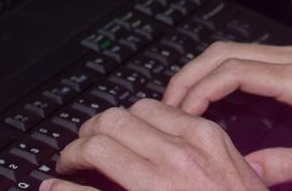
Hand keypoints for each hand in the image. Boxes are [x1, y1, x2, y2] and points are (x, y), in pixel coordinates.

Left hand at [41, 98, 265, 190]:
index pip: (148, 108)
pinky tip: (54, 188)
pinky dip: (64, 190)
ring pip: (98, 145)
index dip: (123, 118)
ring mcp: (156, 183)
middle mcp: (178, 154)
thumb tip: (173, 139)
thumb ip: (207, 151)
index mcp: (204, 138)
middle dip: (92, 130)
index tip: (114, 131)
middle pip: (116, 119)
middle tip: (83, 145)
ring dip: (74, 152)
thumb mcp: (237, 172)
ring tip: (69, 164)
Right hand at [162, 41, 291, 183]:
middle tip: (166, 106)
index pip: (234, 70)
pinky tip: (212, 97)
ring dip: (204, 72)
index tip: (177, 111)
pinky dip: (223, 72)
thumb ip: (283, 166)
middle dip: (189, 75)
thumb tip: (242, 173)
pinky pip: (252, 59)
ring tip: (181, 104)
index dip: (198, 88)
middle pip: (227, 52)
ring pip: (237, 51)